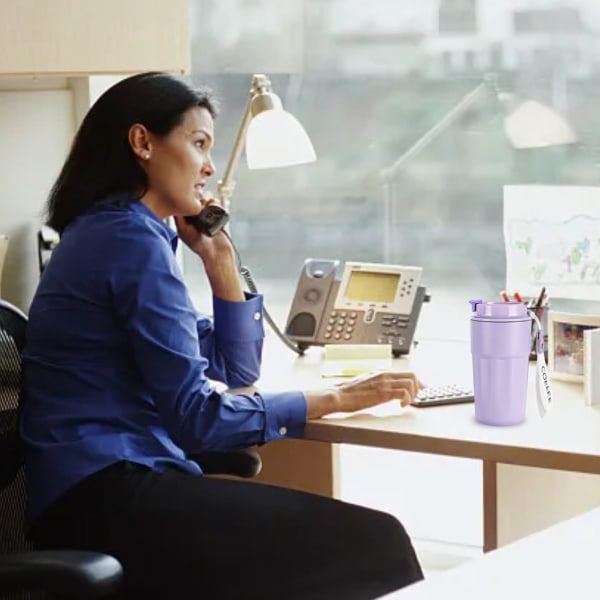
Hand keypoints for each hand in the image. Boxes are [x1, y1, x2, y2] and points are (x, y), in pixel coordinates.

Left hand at [174, 198, 243, 302]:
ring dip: (208, 200)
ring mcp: (206, 217)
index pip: (183, 205)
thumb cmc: (199, 245)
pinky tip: (215, 206)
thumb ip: (178, 217)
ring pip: (206, 200)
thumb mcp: (183, 230)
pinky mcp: (217, 217)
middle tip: (200, 203)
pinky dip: (216, 204)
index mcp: (185, 222)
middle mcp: (195, 218)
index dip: (185, 199)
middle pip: (195, 201)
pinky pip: (216, 205)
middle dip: (198, 199)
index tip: (187, 198)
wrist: (217, 252)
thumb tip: (175, 203)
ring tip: (209, 205)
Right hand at [305, 371, 423, 418]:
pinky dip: (407, 400)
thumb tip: (387, 390)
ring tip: (406, 403)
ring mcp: (384, 383)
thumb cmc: (349, 392)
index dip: (416, 381)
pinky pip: (403, 393)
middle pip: (412, 375)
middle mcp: (385, 374)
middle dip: (418, 387)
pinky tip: (401, 406)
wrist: (339, 395)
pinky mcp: (383, 393)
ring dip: (413, 395)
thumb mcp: (367, 382)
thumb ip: (378, 383)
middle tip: (415, 398)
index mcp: (381, 371)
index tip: (419, 390)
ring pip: (411, 383)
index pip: (406, 372)